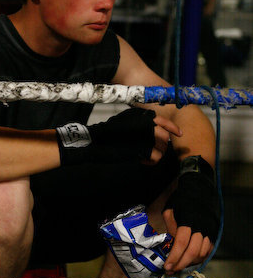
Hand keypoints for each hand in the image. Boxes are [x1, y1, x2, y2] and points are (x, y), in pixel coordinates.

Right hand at [56, 108, 180, 166]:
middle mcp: (148, 125)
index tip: (179, 134)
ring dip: (156, 154)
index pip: (164, 121)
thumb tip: (156, 128)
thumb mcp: (128, 118)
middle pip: (165, 138)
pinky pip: (156, 158)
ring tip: (145, 156)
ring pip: (162, 149)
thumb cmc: (112, 130)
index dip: (173, 128)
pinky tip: (142, 160)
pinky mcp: (144, 149)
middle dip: (162, 145)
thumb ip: (142, 121)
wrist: (100, 139)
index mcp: (144, 116)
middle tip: (153, 150)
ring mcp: (147, 137)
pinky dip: (151, 161)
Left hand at [162, 155, 218, 273]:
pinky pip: (208, 249)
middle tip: (171, 270)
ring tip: (178, 264)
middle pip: (193, 251)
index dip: (175, 256)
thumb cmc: (181, 198)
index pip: (182, 243)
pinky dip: (199, 256)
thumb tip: (171, 243)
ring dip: (190, 262)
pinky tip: (189, 258)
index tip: (167, 266)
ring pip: (202, 253)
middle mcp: (201, 227)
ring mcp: (209, 230)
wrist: (199, 187)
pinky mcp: (213, 232)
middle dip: (182, 263)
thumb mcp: (170, 209)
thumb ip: (170, 227)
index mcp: (189, 220)